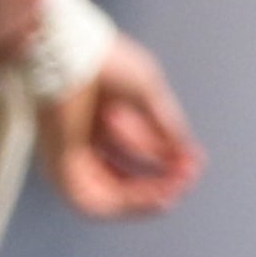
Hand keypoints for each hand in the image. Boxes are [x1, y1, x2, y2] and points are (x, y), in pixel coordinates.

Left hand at [40, 35, 204, 220]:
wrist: (73, 52)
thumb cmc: (104, 63)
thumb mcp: (148, 96)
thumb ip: (167, 128)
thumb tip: (191, 158)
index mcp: (96, 123)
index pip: (133, 158)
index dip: (166, 165)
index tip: (195, 165)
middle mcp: (81, 144)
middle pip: (124, 181)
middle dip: (161, 183)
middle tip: (188, 177)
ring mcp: (68, 159)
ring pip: (113, 197)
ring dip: (149, 197)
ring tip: (177, 188)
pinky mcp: (60, 170)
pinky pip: (97, 204)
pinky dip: (131, 204)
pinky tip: (159, 195)